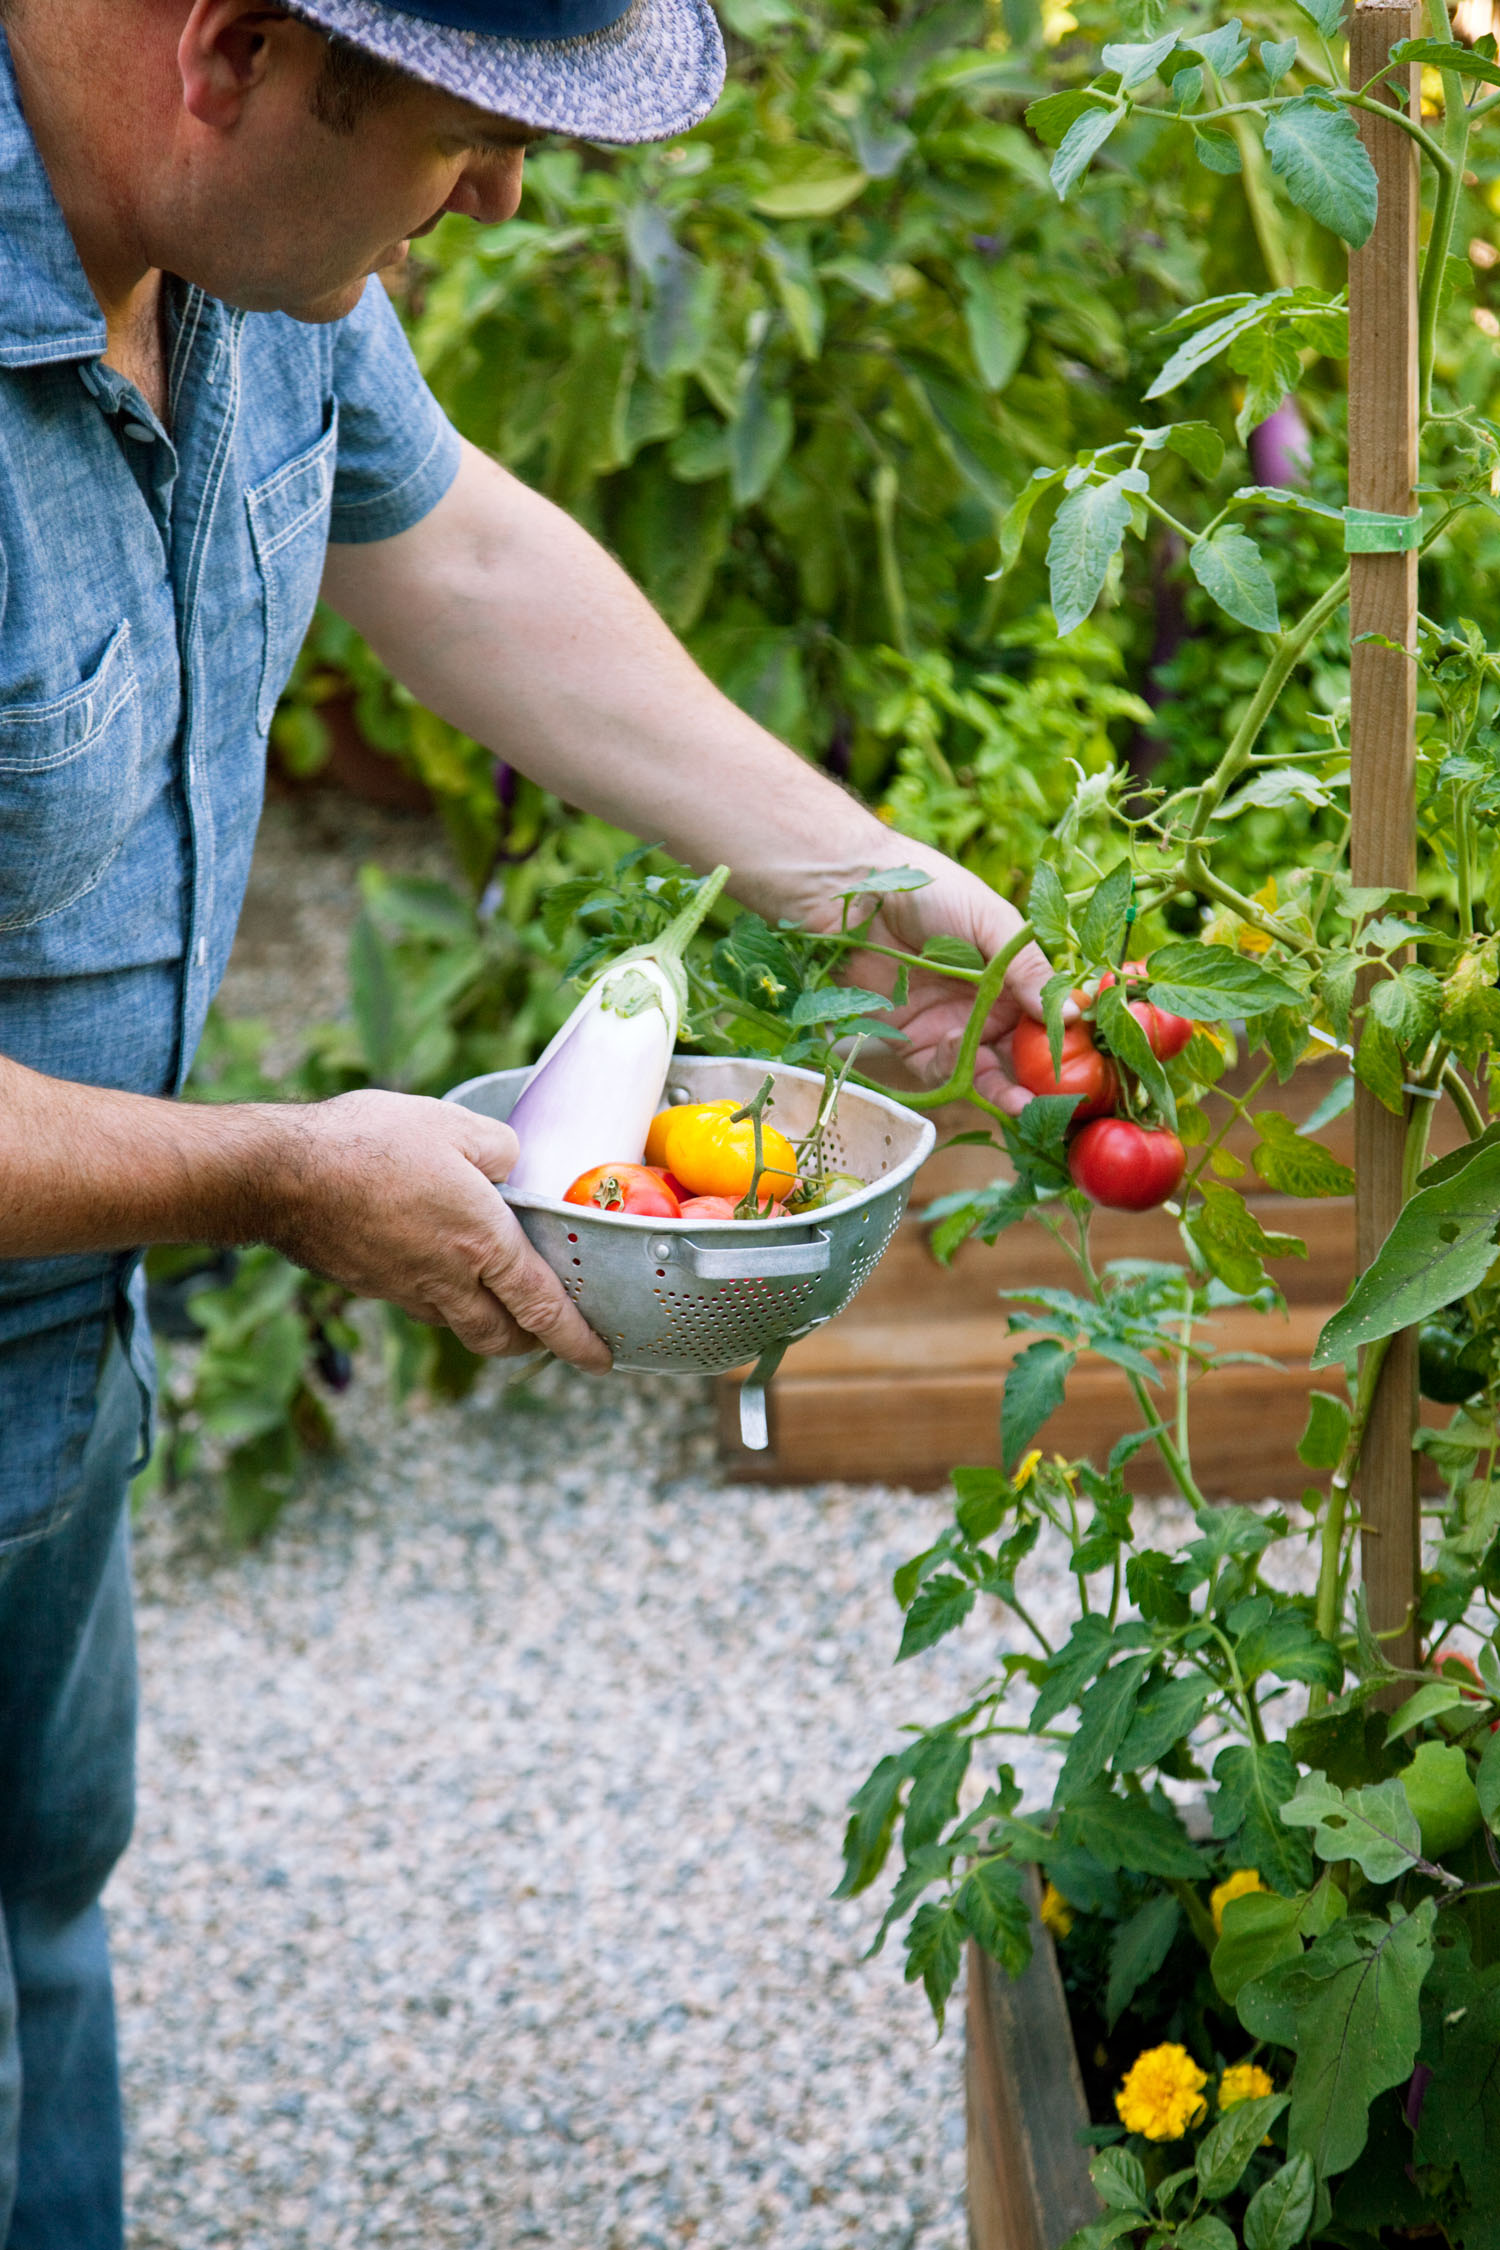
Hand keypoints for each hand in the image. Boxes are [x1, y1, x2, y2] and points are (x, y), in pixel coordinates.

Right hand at [264, 1090, 611, 1369]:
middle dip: (533, 1341)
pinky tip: (433, 1260)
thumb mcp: (453, 1124)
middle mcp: (447, 1281)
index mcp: (483, 1245)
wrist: (280, 1175)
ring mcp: (403, 1289)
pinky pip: (418, 1301)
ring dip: (485, 1319)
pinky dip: (440, 1295)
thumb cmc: (370, 1143)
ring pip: (458, 1322)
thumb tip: (511, 1164)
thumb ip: (499, 1148)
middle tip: (551, 1331)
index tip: (602, 1361)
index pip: (544, 1309)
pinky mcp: (368, 1283)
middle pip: (501, 1336)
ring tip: (495, 1294)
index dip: (577, 1340)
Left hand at [819, 843, 1057, 1114]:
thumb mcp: (990, 921)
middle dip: (1039, 1080)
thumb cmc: (933, 891)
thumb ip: (1027, 968)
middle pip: (1020, 1053)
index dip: (1065, 1042)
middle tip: (1060, 1104)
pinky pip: (941, 1070)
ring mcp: (951, 1025)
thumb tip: (1073, 1015)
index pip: (1047, 1017)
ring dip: (1004, 1089)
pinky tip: (960, 1048)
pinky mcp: (913, 1042)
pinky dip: (955, 1068)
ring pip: (985, 1070)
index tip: (1084, 1064)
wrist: (859, 891)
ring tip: (1022, 1103)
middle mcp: (988, 1006)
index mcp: (1014, 976)